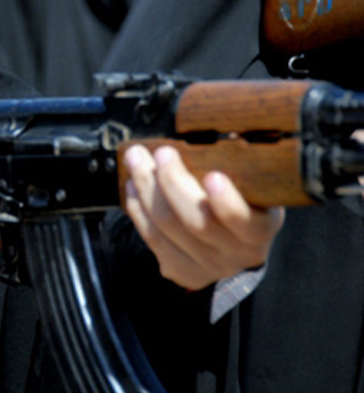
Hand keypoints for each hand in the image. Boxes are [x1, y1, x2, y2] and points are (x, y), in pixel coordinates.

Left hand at [122, 144, 284, 290]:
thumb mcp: (255, 188)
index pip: (243, 221)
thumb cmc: (244, 204)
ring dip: (146, 188)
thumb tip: (219, 124)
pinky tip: (134, 185)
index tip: (213, 175)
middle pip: (195, 221)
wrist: (235, 247)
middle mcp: (233, 254)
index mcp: (259, 231)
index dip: (227, 201)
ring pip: (166, 226)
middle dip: (172, 182)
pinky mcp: (178, 269)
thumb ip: (241, 166)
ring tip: (137, 159)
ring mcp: (204, 265)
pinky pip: (150, 236)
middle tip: (162, 153)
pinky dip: (138, 207)